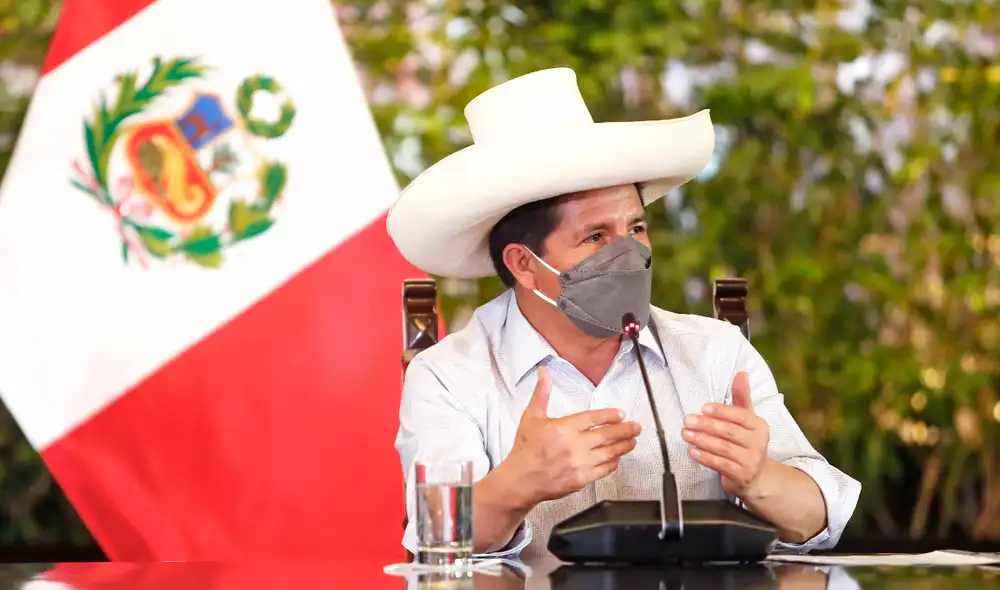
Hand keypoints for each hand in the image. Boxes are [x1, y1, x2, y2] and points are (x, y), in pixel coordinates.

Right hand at [503, 366, 641, 506]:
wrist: (521, 479)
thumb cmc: (526, 449)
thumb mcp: (531, 417)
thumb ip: (542, 393)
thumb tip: (544, 373)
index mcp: (564, 428)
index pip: (594, 418)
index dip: (611, 415)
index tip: (621, 414)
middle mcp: (574, 445)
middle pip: (607, 435)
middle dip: (625, 430)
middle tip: (636, 427)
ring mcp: (580, 463)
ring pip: (610, 452)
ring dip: (624, 446)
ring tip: (632, 441)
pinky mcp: (582, 479)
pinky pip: (604, 470)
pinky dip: (613, 463)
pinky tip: (617, 458)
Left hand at [681, 371, 769, 496]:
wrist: (756, 476)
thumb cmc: (746, 442)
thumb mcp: (746, 419)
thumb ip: (741, 397)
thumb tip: (742, 373)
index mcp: (760, 426)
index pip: (740, 416)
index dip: (721, 411)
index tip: (703, 407)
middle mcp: (758, 443)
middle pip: (729, 431)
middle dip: (706, 425)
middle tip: (687, 420)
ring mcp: (751, 461)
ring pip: (723, 448)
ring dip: (701, 440)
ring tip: (685, 434)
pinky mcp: (742, 476)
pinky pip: (720, 464)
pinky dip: (705, 457)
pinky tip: (693, 451)